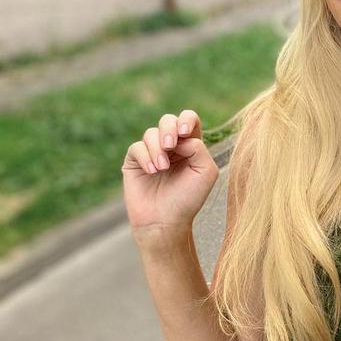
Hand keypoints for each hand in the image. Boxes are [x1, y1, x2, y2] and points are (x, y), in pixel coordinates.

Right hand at [121, 109, 218, 239]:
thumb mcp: (205, 172)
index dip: (186, 119)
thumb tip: (180, 137)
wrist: (165, 221)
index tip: (185, 132)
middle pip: (168, 120)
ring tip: (162, 168)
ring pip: (151, 133)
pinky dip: (145, 156)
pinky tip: (152, 171)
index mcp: (190, 146)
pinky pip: (137, 147)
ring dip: (157, 148)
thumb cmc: (188, 198)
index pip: (188, 119)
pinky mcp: (134, 162)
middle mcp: (171, 147)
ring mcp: (151, 153)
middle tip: (170, 145)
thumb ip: (198, 148)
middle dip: (169, 128)